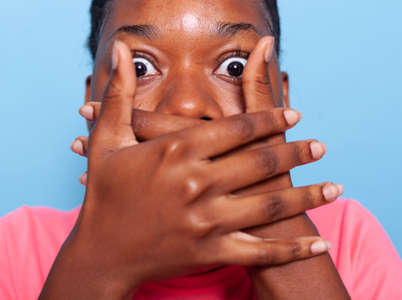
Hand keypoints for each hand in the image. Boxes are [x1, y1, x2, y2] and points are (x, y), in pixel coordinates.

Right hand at [41, 40, 337, 299]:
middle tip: (319, 146)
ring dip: (307, 196)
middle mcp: (195, 183)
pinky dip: (291, 251)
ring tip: (334, 187)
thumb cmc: (104, 194)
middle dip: (296, 153)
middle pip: (260, 162)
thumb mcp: (107, 140)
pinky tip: (316, 246)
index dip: (270, 119)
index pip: (237, 128)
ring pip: (269, 205)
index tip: (293, 116)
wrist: (101, 252)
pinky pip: (260, 252)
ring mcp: (205, 221)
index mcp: (174, 151)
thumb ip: (120, 94)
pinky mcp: (209, 253)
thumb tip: (119, 51)